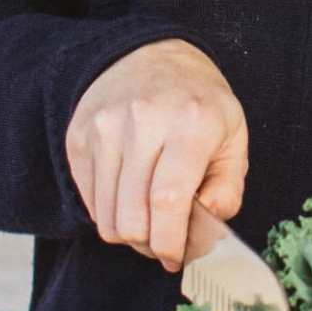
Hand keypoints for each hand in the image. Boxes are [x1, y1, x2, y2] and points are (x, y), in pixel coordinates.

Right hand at [64, 38, 246, 269]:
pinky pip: (89, 201)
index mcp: (191, 122)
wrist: (147, 53)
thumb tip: (208, 221)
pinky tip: (128, 197)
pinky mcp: (79, 137)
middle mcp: (142, 122)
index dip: (170, 242)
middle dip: (149, 245)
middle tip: (163, 243)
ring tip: (147, 223)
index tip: (176, 257)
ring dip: (128, 234)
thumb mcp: (232, 135)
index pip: (168, 200)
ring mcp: (104, 128)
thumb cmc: (197, 102)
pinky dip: (109, 212)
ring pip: (105, 216)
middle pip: (132, 217)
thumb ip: (229, 186)